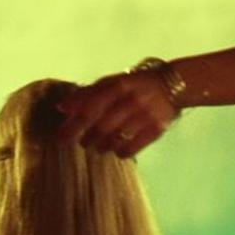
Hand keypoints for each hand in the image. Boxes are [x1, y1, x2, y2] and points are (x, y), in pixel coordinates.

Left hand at [55, 70, 178, 156]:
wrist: (173, 85)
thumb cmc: (135, 84)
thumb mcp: (114, 82)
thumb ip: (89, 93)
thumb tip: (62, 108)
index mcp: (119, 85)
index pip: (90, 108)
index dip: (73, 124)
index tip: (60, 136)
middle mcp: (131, 100)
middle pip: (100, 127)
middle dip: (85, 139)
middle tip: (81, 142)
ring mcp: (145, 115)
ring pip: (114, 140)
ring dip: (100, 146)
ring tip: (97, 146)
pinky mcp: (156, 129)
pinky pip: (131, 148)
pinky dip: (119, 152)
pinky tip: (116, 150)